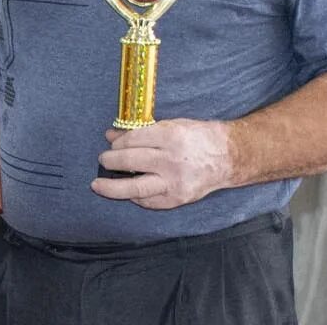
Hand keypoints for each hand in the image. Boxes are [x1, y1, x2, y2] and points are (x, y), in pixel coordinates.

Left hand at [91, 119, 232, 208]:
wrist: (229, 157)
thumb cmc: (198, 137)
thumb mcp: (171, 126)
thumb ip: (140, 132)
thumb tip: (111, 136)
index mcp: (171, 137)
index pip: (133, 140)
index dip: (118, 143)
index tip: (111, 143)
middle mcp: (171, 160)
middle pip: (130, 162)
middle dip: (111, 161)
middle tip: (103, 160)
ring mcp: (175, 182)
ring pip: (136, 188)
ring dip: (112, 187)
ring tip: (97, 185)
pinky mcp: (178, 198)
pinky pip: (150, 201)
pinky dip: (136, 197)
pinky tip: (127, 193)